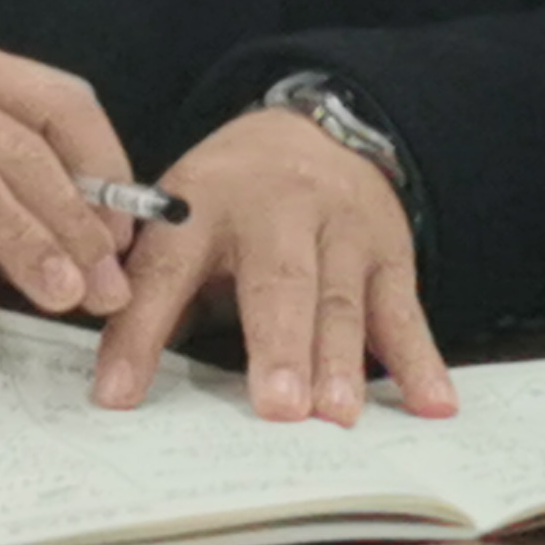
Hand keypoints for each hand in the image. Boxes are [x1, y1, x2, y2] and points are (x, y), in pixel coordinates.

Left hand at [93, 107, 455, 425]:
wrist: (315, 129)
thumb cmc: (229, 199)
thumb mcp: (176, 220)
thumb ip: (150, 291)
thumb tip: (111, 388)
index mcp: (202, 203)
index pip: (167, 268)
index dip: (139, 333)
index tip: (117, 395)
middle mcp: (276, 209)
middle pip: (278, 280)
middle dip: (279, 344)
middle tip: (277, 407)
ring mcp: (340, 229)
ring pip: (342, 299)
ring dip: (341, 361)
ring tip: (337, 415)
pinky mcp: (389, 252)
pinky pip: (404, 311)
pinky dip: (420, 360)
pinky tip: (433, 405)